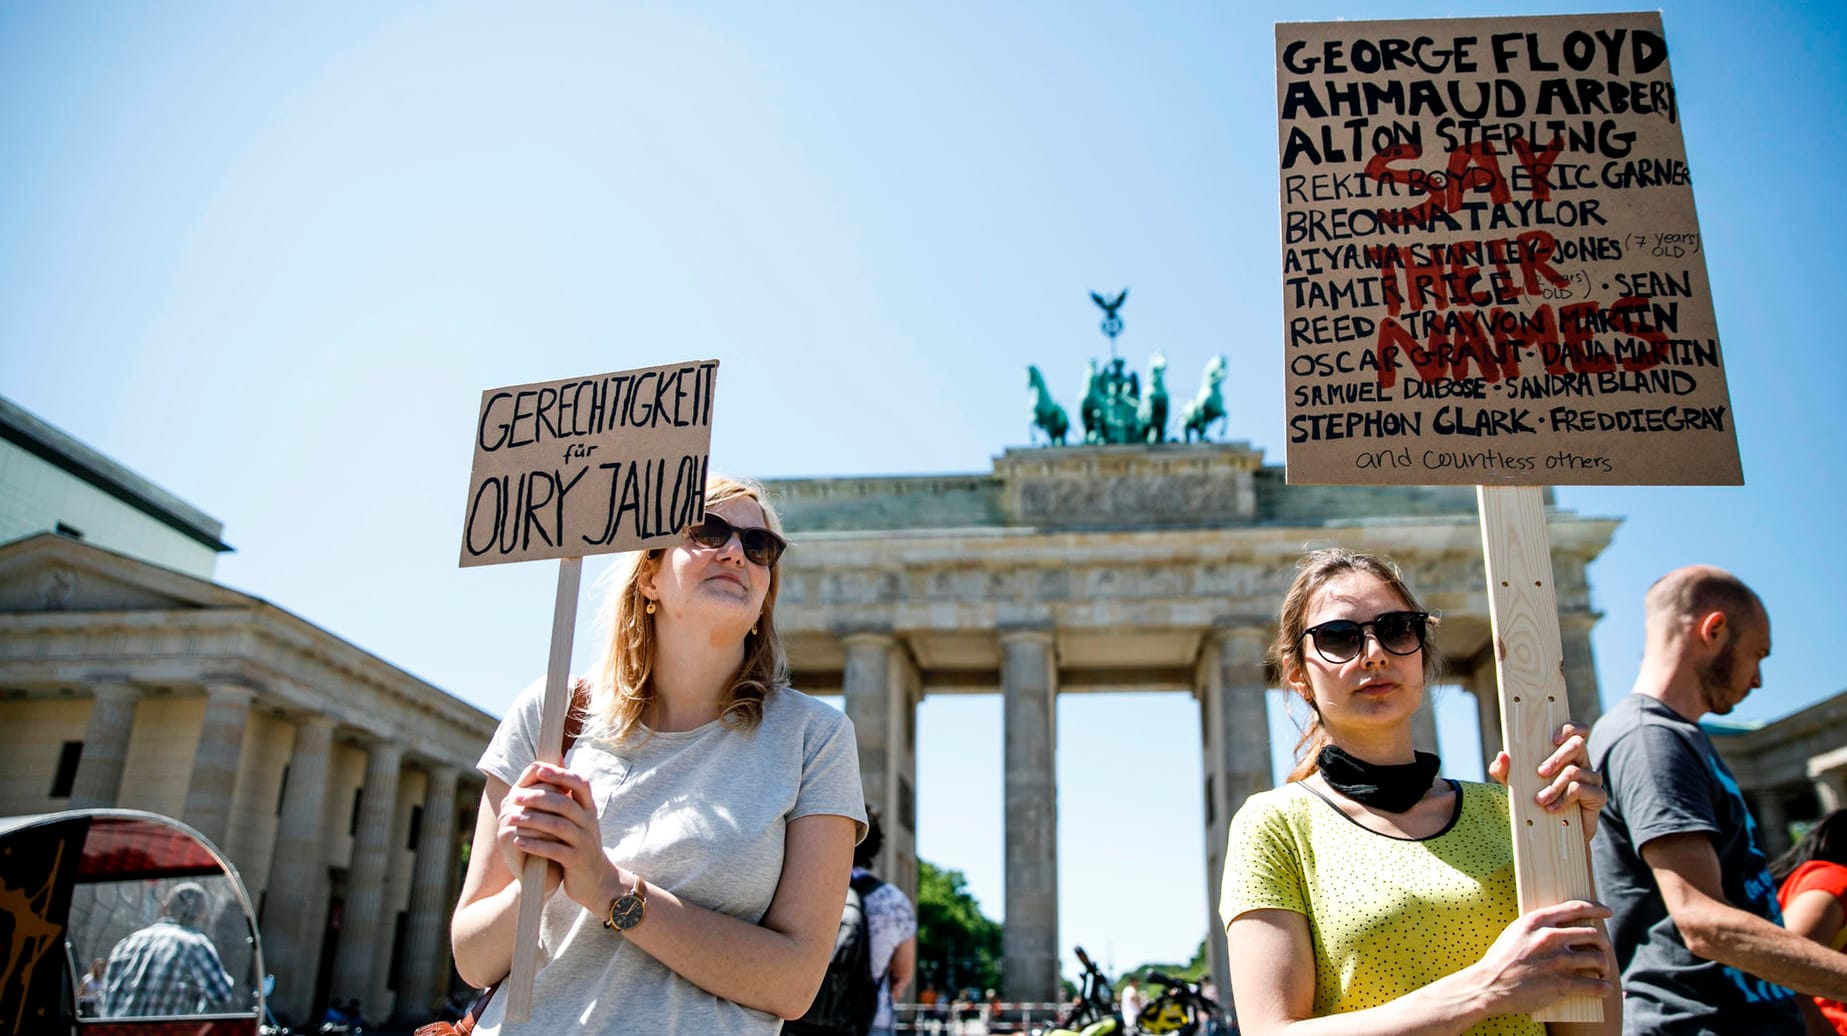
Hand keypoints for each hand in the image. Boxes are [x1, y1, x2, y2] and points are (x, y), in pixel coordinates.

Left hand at [497, 761, 614, 909]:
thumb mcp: (579, 820)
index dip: (561, 774)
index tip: (539, 770)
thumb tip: (551, 766)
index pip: (581, 784)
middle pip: (565, 804)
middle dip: (539, 798)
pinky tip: (518, 841)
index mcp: (589, 808)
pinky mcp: (576, 860)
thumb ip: (567, 798)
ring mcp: (584, 842)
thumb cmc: (579, 844)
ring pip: (558, 826)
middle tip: (516, 796)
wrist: (596, 880)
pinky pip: (554, 849)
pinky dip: (535, 844)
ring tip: (512, 817)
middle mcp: (589, 822)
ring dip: (533, 820)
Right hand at [1465, 899, 1614, 1018]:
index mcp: (1538, 921)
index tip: (1607, 912)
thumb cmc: (1500, 959)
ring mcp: (1557, 961)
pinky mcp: (1562, 984)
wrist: (1488, 985)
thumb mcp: (1516, 931)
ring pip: (1598, 959)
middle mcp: (1550, 938)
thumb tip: (1560, 924)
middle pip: (1593, 934)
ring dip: (1604, 966)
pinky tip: (1604, 988)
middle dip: (1602, 943)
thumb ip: (1538, 925)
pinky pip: (1595, 985)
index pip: (1576, 908)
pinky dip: (1603, 988)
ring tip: (1601, 971)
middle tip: (1602, 950)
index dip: (1596, 909)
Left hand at [1488, 722, 1605, 838]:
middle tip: (1540, 772)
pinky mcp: (1598, 796)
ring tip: (1540, 800)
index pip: (1577, 731)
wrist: (1549, 830)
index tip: (1553, 739)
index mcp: (1565, 752)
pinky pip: (1581, 789)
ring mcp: (1591, 778)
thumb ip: (1503, 769)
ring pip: (1574, 771)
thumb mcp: (1512, 783)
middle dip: (1557, 757)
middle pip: (1578, 744)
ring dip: (1554, 786)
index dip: (1570, 729)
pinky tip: (1553, 809)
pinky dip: (1564, 799)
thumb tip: (1502, 756)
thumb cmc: (1532, 798)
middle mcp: (1581, 762)